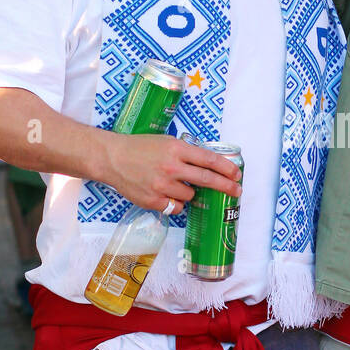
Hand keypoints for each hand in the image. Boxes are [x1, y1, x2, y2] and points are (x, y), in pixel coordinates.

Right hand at [100, 132, 242, 212]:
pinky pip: (176, 207)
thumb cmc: (140, 148)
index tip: (236, 175)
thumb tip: (210, 165)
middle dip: (225, 186)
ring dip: (190, 193)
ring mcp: (162, 185)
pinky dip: (176, 202)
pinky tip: (165, 193)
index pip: (209, 159)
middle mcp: (171, 167)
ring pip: (191, 196)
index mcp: (176, 149)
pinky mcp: (153, 200)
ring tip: (175, 184)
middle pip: (207, 179)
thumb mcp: (166, 142)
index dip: (226, 168)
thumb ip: (186, 153)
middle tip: (236, 191)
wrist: (112, 158)